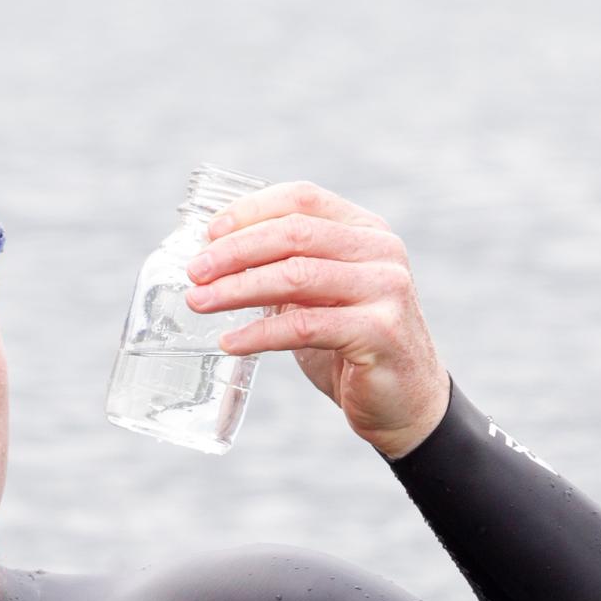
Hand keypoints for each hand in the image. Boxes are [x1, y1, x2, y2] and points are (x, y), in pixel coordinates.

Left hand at [185, 179, 450, 458]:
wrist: (406, 401)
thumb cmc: (351, 344)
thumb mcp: (320, 295)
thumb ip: (287, 267)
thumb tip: (214, 254)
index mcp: (365, 230)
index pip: (302, 199)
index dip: (251, 211)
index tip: (208, 233)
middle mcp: (381, 251)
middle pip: (295, 233)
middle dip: (235, 250)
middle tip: (194, 272)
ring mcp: (386, 289)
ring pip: (297, 277)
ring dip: (238, 289)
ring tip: (199, 302)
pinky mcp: (380, 333)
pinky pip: (305, 326)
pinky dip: (260, 333)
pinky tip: (229, 341)